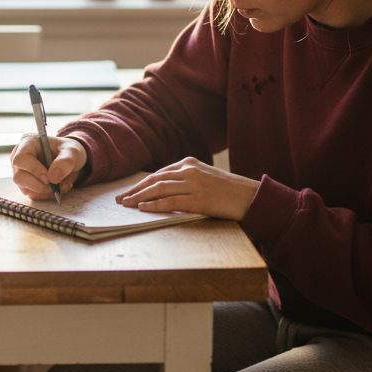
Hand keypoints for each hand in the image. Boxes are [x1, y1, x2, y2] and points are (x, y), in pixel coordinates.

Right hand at [11, 135, 86, 200]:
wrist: (71, 160)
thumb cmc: (68, 151)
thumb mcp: (72, 151)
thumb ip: (65, 161)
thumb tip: (53, 178)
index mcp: (27, 143)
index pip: (20, 159)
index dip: (33, 170)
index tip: (49, 178)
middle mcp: (20, 158)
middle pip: (19, 177)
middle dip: (40, 185)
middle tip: (56, 185)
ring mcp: (21, 173)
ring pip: (25, 189)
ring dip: (46, 191)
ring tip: (63, 185)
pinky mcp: (26, 185)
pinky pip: (33, 195)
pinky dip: (48, 195)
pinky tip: (59, 187)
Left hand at [116, 157, 258, 220]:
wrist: (251, 197)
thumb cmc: (228, 190)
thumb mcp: (205, 178)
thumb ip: (185, 180)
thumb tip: (163, 191)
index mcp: (189, 163)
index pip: (158, 173)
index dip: (140, 184)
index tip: (128, 192)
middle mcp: (189, 170)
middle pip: (154, 180)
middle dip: (134, 190)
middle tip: (120, 200)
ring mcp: (194, 184)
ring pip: (159, 189)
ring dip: (139, 197)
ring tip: (126, 205)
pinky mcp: (199, 199)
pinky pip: (170, 202)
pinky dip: (154, 205)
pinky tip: (143, 208)